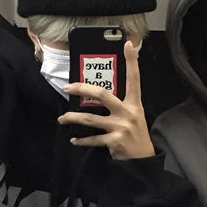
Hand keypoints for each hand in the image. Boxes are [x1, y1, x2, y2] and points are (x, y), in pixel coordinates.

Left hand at [58, 41, 154, 160]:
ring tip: (62, 119)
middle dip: (82, 88)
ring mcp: (120, 127)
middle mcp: (128, 112)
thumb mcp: (135, 116)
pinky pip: (93, 139)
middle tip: (67, 87)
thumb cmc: (136, 135)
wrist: (144, 160)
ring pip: (91, 119)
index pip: (134, 79)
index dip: (132, 62)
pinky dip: (81, 140)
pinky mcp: (114, 141)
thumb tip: (98, 95)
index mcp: (134, 104)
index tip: (127, 45)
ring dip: (73, 118)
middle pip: (102, 94)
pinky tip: (74, 140)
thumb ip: (121, 105)